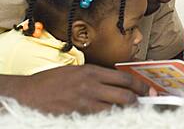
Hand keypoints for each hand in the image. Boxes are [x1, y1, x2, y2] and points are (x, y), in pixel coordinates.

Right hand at [0, 64, 149, 113]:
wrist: (29, 93)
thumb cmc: (54, 80)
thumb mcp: (79, 71)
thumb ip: (99, 76)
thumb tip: (120, 83)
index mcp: (93, 71)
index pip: (125, 78)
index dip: (140, 85)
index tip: (148, 89)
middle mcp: (92, 85)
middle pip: (125, 95)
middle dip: (139, 101)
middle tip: (145, 103)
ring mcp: (85, 102)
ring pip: (116, 109)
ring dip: (127, 111)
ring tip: (132, 112)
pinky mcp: (79, 115)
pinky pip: (102, 119)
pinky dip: (111, 118)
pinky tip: (115, 117)